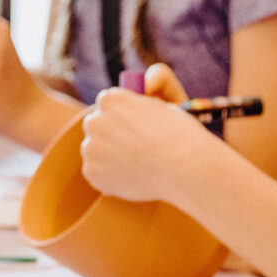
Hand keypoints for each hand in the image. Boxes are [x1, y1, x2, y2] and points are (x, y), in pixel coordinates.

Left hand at [78, 72, 221, 204]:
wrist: (185, 168)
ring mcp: (91, 148)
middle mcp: (95, 121)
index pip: (107, 105)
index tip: (135, 127)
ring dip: (108, 156)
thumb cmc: (179, 134)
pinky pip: (96, 172)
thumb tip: (117, 102)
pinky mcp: (91, 172)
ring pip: (94, 150)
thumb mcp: (160, 105)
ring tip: (136, 163)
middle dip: (110, 134)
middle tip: (133, 147)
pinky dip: (109, 176)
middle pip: (96, 126)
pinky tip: (130, 177)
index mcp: (110, 99)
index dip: (122, 116)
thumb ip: (136, 104)